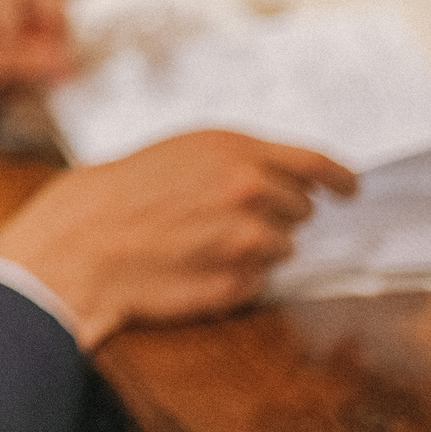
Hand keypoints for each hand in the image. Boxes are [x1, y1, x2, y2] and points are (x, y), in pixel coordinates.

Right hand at [0, 131, 358, 349]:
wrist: (80, 243)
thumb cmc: (118, 195)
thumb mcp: (178, 153)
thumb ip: (235, 160)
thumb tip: (286, 178)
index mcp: (235, 149)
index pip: (317, 163)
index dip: (340, 178)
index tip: (350, 188)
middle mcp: (250, 189)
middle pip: (302, 209)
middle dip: (276, 214)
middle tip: (225, 217)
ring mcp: (248, 239)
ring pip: (282, 247)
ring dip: (254, 248)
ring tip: (198, 242)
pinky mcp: (239, 281)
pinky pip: (258, 280)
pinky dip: (236, 275)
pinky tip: (193, 266)